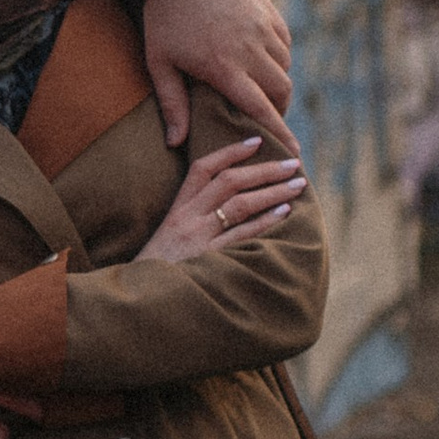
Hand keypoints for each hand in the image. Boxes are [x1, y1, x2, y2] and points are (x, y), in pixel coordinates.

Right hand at [139, 135, 306, 263]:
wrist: (142, 297)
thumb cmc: (159, 268)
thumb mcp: (170, 235)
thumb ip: (193, 217)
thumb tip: (227, 202)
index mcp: (178, 208)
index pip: (203, 168)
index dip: (230, 152)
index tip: (256, 142)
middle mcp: (188, 217)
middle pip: (229, 182)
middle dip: (264, 170)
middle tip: (292, 164)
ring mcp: (199, 237)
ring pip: (240, 204)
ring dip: (272, 192)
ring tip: (296, 185)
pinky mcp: (209, 258)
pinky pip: (241, 234)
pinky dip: (264, 221)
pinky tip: (284, 212)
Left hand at [142, 0, 291, 147]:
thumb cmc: (165, 15)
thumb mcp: (159, 61)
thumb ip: (172, 103)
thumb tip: (175, 143)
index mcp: (224, 67)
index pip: (261, 109)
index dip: (279, 133)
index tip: (293, 152)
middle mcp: (251, 49)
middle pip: (281, 91)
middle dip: (279, 109)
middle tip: (267, 118)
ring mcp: (263, 28)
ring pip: (285, 66)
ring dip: (277, 82)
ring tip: (259, 88)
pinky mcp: (269, 11)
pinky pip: (284, 42)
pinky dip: (278, 57)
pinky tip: (261, 60)